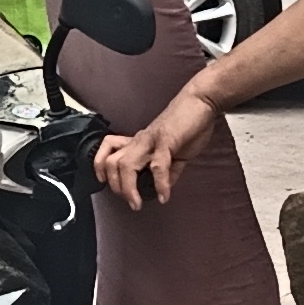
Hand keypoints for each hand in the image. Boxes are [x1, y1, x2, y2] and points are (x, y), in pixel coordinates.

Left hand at [95, 90, 219, 207]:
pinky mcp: (166, 140)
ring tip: (137, 203)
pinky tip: (164, 196)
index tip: (111, 188)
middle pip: (111, 163)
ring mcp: (151, 140)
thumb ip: (169, 171)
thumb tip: (164, 189)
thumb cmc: (188, 124)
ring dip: (128, 188)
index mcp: (139, 142)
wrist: (202, 101)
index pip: (108, 151)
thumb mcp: (175, 152)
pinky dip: (159, 184)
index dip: (101, 169)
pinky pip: (157, 165)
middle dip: (116, 186)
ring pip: (126, 164)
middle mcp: (140, 140)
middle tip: (130, 201)